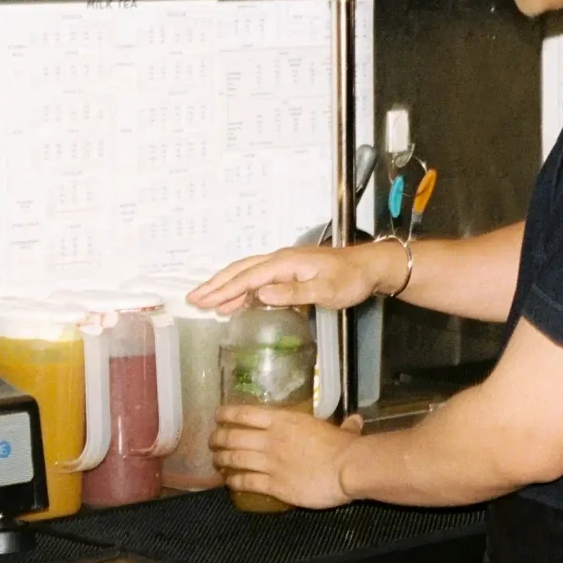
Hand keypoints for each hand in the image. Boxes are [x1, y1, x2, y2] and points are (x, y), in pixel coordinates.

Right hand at [188, 242, 397, 314]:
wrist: (369, 267)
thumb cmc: (350, 279)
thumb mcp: (326, 290)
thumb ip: (294, 293)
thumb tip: (261, 294)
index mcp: (286, 262)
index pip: (248, 277)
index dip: (223, 290)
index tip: (203, 301)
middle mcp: (281, 260)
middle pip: (241, 271)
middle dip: (216, 285)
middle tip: (193, 299)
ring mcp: (285, 265)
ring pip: (248, 273)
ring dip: (226, 286)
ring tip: (207, 303)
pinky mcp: (290, 272)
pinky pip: (259, 278)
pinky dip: (242, 289)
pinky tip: (237, 302)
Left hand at [211, 405, 364, 507]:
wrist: (346, 469)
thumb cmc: (344, 446)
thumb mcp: (341, 431)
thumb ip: (344, 427)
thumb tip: (355, 421)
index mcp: (284, 421)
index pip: (246, 414)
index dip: (227, 414)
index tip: (218, 415)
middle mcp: (271, 440)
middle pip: (233, 436)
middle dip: (218, 438)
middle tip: (213, 441)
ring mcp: (269, 463)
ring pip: (234, 459)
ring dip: (221, 460)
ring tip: (216, 461)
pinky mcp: (273, 485)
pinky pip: (246, 482)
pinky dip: (234, 482)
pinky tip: (230, 482)